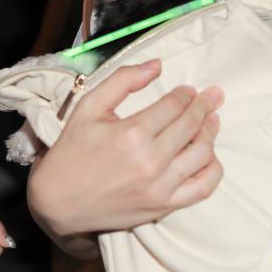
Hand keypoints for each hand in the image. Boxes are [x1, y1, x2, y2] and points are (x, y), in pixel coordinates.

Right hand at [26, 60, 223, 243]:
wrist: (58, 202)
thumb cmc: (72, 152)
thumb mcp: (88, 108)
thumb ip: (123, 81)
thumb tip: (157, 65)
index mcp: (131, 133)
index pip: (174, 105)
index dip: (186, 94)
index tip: (188, 90)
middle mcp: (149, 160)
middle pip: (191, 125)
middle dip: (205, 105)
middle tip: (213, 96)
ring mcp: (159, 186)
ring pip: (202, 154)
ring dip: (211, 133)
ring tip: (212, 121)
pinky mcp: (163, 206)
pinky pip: (202, 188)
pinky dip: (212, 170)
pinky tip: (209, 156)